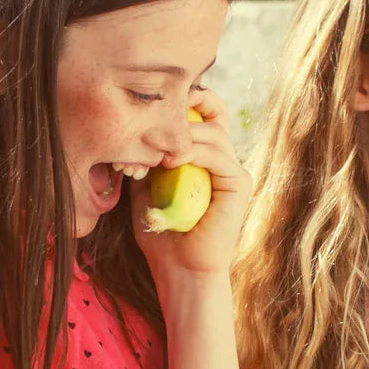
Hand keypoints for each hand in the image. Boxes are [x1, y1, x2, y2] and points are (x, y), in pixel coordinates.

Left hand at [131, 91, 250, 279]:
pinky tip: (170, 162)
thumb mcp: (145, 187)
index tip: (152, 100)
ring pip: (213, 131)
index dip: (182, 99)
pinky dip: (193, 152)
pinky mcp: (239, 185)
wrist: (180, 270)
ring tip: (156, 146)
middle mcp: (222, 159)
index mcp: (204, 157)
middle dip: (188, 100)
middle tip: (158, 105)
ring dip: (182, 132)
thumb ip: (145, 158)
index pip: (201, 113)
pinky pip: (218, 155)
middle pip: (215, 111)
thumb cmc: (162, 234)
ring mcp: (233, 171)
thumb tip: (130, 130)